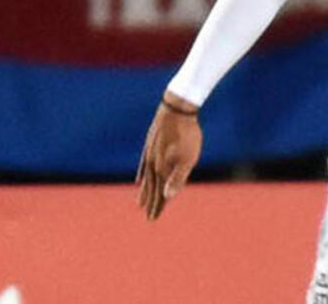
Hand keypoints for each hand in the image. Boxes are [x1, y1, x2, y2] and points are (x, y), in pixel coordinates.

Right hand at [136, 92, 202, 220]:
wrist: (177, 109)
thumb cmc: (187, 135)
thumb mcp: (188, 158)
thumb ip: (178, 178)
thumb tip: (167, 196)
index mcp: (163, 168)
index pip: (160, 192)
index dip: (158, 206)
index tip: (153, 219)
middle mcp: (153, 163)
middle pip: (152, 187)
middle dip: (152, 203)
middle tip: (149, 218)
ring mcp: (150, 153)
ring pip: (146, 177)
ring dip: (144, 191)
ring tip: (140, 203)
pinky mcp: (150, 144)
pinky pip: (143, 164)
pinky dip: (141, 173)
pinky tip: (139, 178)